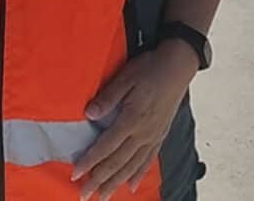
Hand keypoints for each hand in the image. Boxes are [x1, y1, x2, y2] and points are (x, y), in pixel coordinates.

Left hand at [72, 41, 198, 199]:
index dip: (90, 162)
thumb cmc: (150, 68)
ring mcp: (153, 136)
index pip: (106, 147)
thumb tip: (88, 114)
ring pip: (131, 167)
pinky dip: (138, 174)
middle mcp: (143, 133)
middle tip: (85, 195)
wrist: (178, 66)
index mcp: (132, 120)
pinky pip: (147, 160)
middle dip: (99, 180)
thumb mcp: (126, 78)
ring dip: (116, 183)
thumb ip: (108, 98)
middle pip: (117, 163)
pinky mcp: (160, 135)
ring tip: (104, 196)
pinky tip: (130, 185)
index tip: (76, 174)